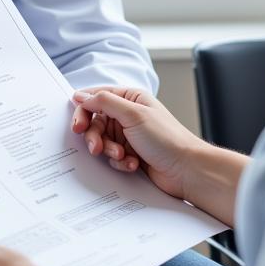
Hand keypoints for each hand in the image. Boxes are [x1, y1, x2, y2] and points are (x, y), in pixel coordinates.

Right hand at [70, 86, 202, 199]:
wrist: (186, 170)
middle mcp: (127, 114)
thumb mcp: (133, 114)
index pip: (96, 97)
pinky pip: (112, 158)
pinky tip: (132, 164)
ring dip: (109, 151)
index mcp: (130, 98)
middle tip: (96, 148)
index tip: (78, 126)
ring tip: (122, 156)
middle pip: (95, 122)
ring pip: (102, 141)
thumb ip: (105, 102)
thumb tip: (80, 95)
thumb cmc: (166, 138)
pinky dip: (120, 162)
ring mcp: (128, 135)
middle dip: (95, 136)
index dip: (84, 110)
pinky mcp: (130, 154)